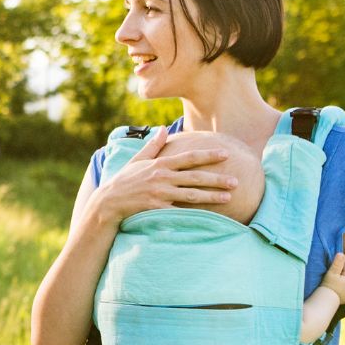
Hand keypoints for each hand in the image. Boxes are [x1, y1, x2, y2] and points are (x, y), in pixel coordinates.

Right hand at [83, 129, 236, 232]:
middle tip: (236, 180)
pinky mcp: (157, 208)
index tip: (225, 154)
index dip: (208, 155)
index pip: (189, 158)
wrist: (108, 202)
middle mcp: (162, 177)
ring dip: (212, 196)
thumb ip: (153, 145)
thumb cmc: (124, 180)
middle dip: (217, 178)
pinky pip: (180, 211)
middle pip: (195, 177)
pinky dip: (195, 213)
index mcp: (160, 164)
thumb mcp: (137, 160)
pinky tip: (210, 215)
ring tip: (229, 197)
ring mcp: (160, 193)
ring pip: (191, 194)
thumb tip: (164, 128)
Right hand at [318, 253, 344, 304]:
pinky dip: (343, 285)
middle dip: (342, 271)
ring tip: (334, 280)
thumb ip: (337, 263)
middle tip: (332, 273)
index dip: (339, 263)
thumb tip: (341, 253)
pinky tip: (337, 287)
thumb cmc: (329, 286)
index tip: (332, 266)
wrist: (327, 301)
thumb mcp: (332, 273)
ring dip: (343, 278)